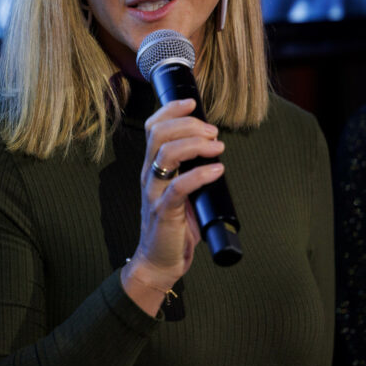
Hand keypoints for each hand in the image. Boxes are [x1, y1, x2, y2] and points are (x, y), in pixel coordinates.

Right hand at [120, 98, 224, 314]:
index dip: (170, 110)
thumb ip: (189, 169)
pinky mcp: (164, 212)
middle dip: (188, 125)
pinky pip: (179, 187)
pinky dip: (200, 174)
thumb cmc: (173, 226)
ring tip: (217, 146)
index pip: (152, 127)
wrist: (159, 262)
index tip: (191, 103)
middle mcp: (148, 175)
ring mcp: (154, 192)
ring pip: (166, 154)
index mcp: (152, 166)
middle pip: (159, 134)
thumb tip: (213, 146)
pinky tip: (217, 170)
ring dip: (194, 144)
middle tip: (213, 131)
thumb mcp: (180, 190)